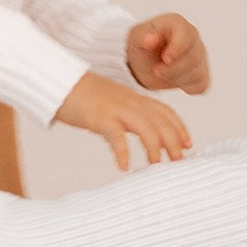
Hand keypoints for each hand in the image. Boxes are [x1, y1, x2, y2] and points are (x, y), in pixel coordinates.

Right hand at [55, 67, 190, 171]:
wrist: (57, 80)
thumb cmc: (81, 95)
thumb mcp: (110, 102)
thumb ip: (124, 114)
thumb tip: (133, 131)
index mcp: (133, 98)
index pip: (164, 111)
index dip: (179, 127)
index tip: (188, 144)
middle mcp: (129, 101)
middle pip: (160, 120)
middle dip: (173, 140)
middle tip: (179, 160)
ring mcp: (115, 108)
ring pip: (145, 126)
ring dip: (154, 147)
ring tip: (155, 164)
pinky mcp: (98, 117)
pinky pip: (116, 136)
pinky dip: (122, 152)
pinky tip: (124, 167)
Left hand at [126, 11, 209, 96]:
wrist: (143, 63)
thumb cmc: (141, 47)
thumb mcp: (135, 39)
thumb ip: (142, 37)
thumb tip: (151, 39)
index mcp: (177, 24)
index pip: (186, 34)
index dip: (177, 48)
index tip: (165, 59)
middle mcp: (193, 37)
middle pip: (193, 57)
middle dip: (172, 69)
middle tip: (157, 70)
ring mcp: (200, 55)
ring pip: (197, 72)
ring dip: (177, 79)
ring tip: (163, 74)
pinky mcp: (202, 73)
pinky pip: (201, 84)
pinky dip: (188, 87)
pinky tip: (175, 80)